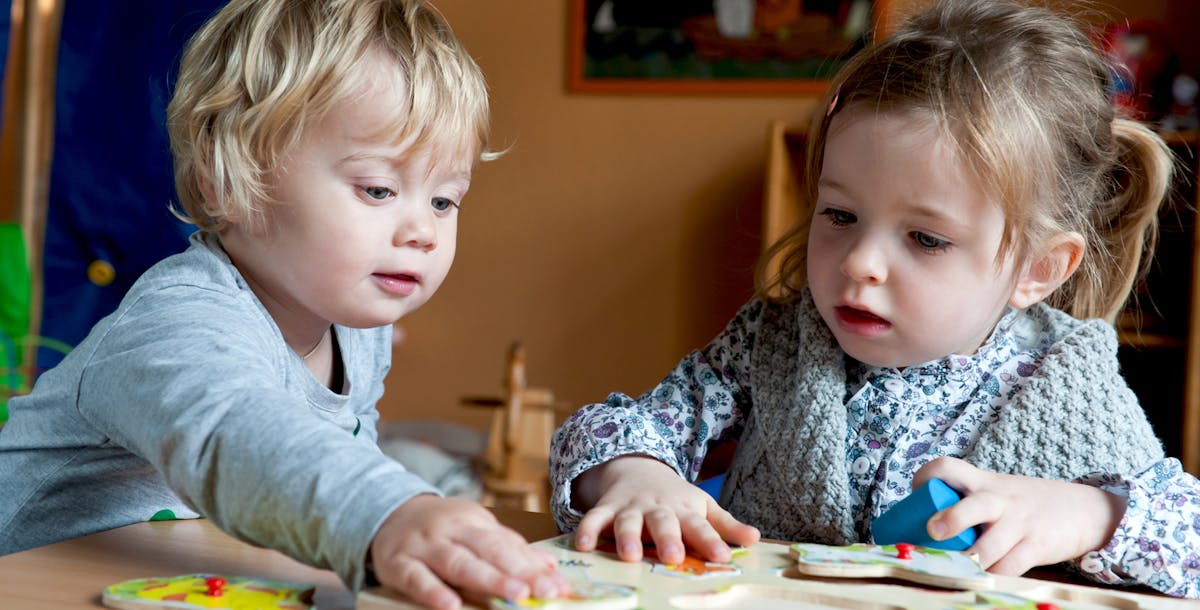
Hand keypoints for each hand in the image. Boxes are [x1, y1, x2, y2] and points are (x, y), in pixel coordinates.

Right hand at [370, 495, 569, 609]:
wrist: (387, 511)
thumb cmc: (441, 528)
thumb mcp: (474, 529)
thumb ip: (509, 547)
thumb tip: (548, 565)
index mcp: (474, 522)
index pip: (508, 545)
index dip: (534, 567)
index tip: (558, 587)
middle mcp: (451, 531)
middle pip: (489, 551)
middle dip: (518, 572)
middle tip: (544, 590)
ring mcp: (424, 546)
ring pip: (457, 562)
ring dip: (487, 579)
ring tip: (514, 595)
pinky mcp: (397, 563)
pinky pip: (415, 578)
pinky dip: (432, 591)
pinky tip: (450, 605)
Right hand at [571, 455, 759, 564]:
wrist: (639, 469)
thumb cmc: (676, 499)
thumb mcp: (702, 507)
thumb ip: (725, 525)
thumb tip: (755, 539)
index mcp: (685, 510)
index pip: (700, 526)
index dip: (711, 540)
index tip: (723, 556)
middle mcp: (657, 508)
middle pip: (663, 523)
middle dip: (667, 539)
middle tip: (673, 557)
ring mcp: (630, 507)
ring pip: (628, 521)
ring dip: (627, 537)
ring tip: (629, 556)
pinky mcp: (607, 508)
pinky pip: (594, 518)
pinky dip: (586, 530)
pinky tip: (582, 545)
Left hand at [913, 457, 1125, 574]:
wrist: (1083, 510)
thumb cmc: (1025, 504)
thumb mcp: (997, 492)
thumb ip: (966, 503)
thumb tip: (922, 528)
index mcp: (982, 482)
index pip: (948, 467)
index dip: (927, 476)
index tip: (915, 492)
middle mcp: (1000, 500)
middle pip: (974, 505)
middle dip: (952, 519)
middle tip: (933, 532)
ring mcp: (1020, 523)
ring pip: (991, 545)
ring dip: (970, 560)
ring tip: (957, 568)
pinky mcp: (1037, 545)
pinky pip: (1011, 565)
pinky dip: (994, 574)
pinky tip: (984, 576)